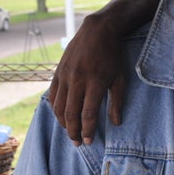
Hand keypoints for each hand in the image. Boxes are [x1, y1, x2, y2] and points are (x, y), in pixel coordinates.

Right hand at [48, 13, 123, 144]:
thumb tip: (115, 123)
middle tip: (78, 143)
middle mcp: (78, 80)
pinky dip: (55, 109)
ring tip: (71, 133)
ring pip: (59, 107)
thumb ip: (118, 101)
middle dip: (74, 132)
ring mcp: (65, 76)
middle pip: (71, 114)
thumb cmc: (112, 56)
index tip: (89, 141)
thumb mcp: (120, 77)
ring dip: (63, 124)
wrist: (97, 31)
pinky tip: (61, 117)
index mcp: (95, 82)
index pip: (88, 113)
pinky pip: (53, 95)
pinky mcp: (57, 72)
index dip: (88, 130)